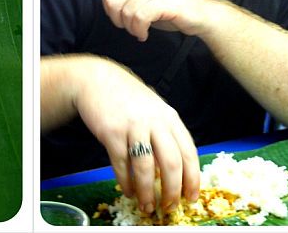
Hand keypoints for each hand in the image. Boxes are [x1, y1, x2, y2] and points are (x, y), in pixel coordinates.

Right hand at [74, 58, 200, 214]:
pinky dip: (125, 182)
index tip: (191, 197)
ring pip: (145, 168)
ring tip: (147, 206)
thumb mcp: (154, 109)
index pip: (188, 152)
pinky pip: (121, 164)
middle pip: (171, 163)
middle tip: (169, 207)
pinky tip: (127, 190)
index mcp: (169, 117)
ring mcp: (132, 126)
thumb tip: (175, 172)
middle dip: (172, 191)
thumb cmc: (127, 98)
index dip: (192, 179)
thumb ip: (165, 135)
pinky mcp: (111, 132)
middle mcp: (154, 121)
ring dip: (147, 192)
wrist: (95, 79)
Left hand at [101, 0, 210, 41]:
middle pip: (114, 3)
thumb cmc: (170, 10)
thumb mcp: (143, 0)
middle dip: (119, 21)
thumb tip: (108, 7)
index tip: (122, 21)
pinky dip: (139, 30)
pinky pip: (140, 18)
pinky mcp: (164, 1)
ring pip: (127, 12)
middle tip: (131, 29)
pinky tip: (145, 35)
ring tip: (140, 32)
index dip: (110, 11)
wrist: (201, 15)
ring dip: (131, 29)